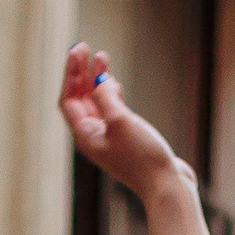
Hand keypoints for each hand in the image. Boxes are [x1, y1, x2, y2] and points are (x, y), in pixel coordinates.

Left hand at [58, 43, 206, 234]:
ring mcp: (109, 139)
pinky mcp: (126, 140)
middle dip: (81, 73)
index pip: (69, 99)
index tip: (78, 51)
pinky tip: (114, 82)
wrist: (166, 186)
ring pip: (95, 103)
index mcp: (85, 136)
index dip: (70, 73)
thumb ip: (106, 96)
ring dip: (96, 80)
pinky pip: (111, 111)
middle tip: (85, 48)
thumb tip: (100, 79)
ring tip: (101, 57)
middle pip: (79, 99)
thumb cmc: (143, 157)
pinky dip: (111, 94)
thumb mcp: (121, 121)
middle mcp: (93, 137)